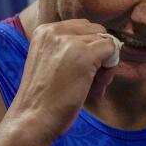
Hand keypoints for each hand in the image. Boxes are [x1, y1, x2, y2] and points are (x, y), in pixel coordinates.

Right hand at [9, 20, 120, 142]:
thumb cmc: (43, 99)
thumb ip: (68, 49)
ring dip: (105, 65)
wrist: (33, 119)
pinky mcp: (84, 55)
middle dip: (99, 53)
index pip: (81, 27)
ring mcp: (70, 41)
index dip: (89, 48)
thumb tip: (103, 44)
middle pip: (95, 31)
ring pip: (105, 41)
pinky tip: (97, 87)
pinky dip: (110, 69)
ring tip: (94, 86)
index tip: (84, 71)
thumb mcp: (49, 62)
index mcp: (44, 31)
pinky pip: (112, 50)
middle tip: (93, 80)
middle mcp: (55, 31)